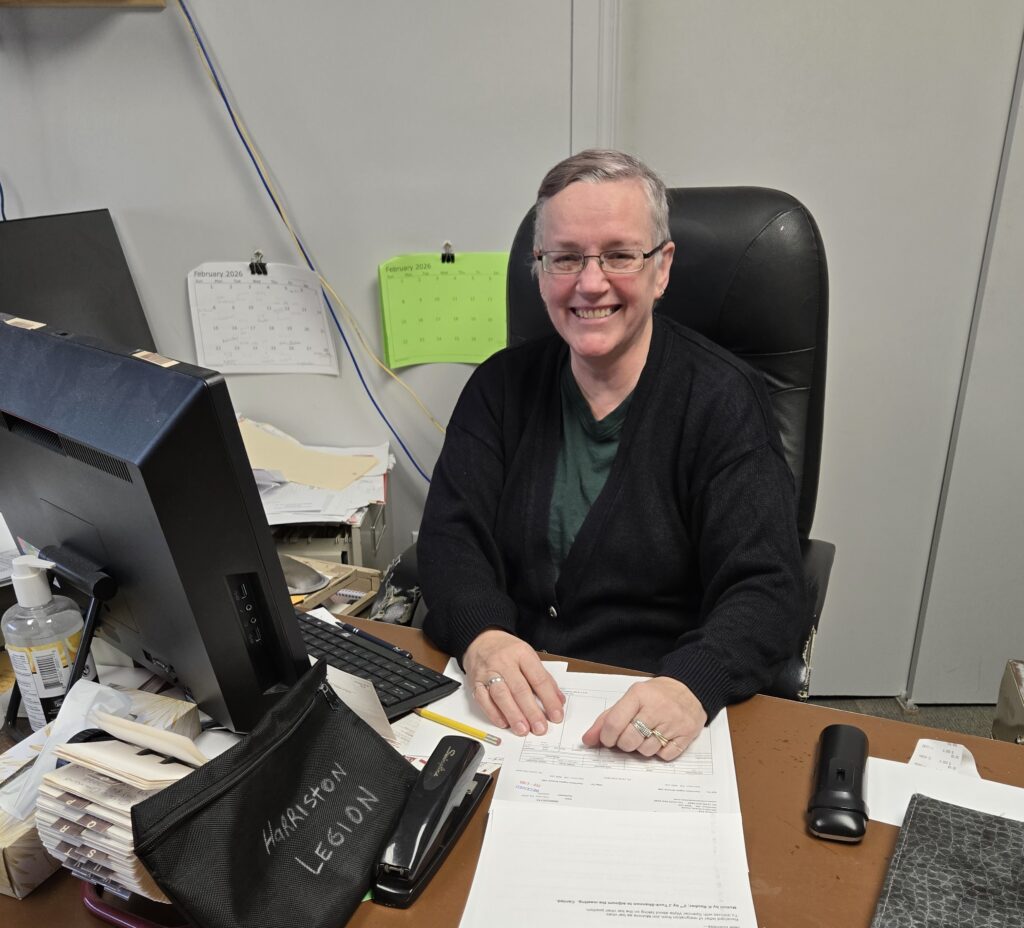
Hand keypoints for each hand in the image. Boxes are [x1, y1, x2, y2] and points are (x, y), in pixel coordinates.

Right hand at [463, 629, 565, 735]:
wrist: (480, 640)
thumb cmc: (507, 650)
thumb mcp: (528, 656)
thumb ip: (543, 678)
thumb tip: (558, 701)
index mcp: (522, 653)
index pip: (539, 679)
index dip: (549, 699)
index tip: (556, 715)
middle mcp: (504, 662)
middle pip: (520, 689)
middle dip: (531, 711)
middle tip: (540, 728)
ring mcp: (488, 672)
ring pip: (501, 695)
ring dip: (513, 715)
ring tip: (523, 729)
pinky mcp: (475, 682)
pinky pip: (483, 700)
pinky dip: (493, 713)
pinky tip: (503, 723)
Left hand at [581, 676, 706, 759]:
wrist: (689, 689)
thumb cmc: (655, 695)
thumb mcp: (630, 699)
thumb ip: (607, 718)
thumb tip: (588, 739)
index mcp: (639, 695)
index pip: (614, 723)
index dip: (606, 737)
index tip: (607, 739)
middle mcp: (657, 707)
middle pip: (629, 741)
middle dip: (624, 744)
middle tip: (629, 736)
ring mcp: (674, 721)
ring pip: (646, 751)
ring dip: (642, 748)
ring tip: (647, 734)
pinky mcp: (687, 734)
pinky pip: (665, 755)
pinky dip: (660, 752)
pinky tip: (661, 738)